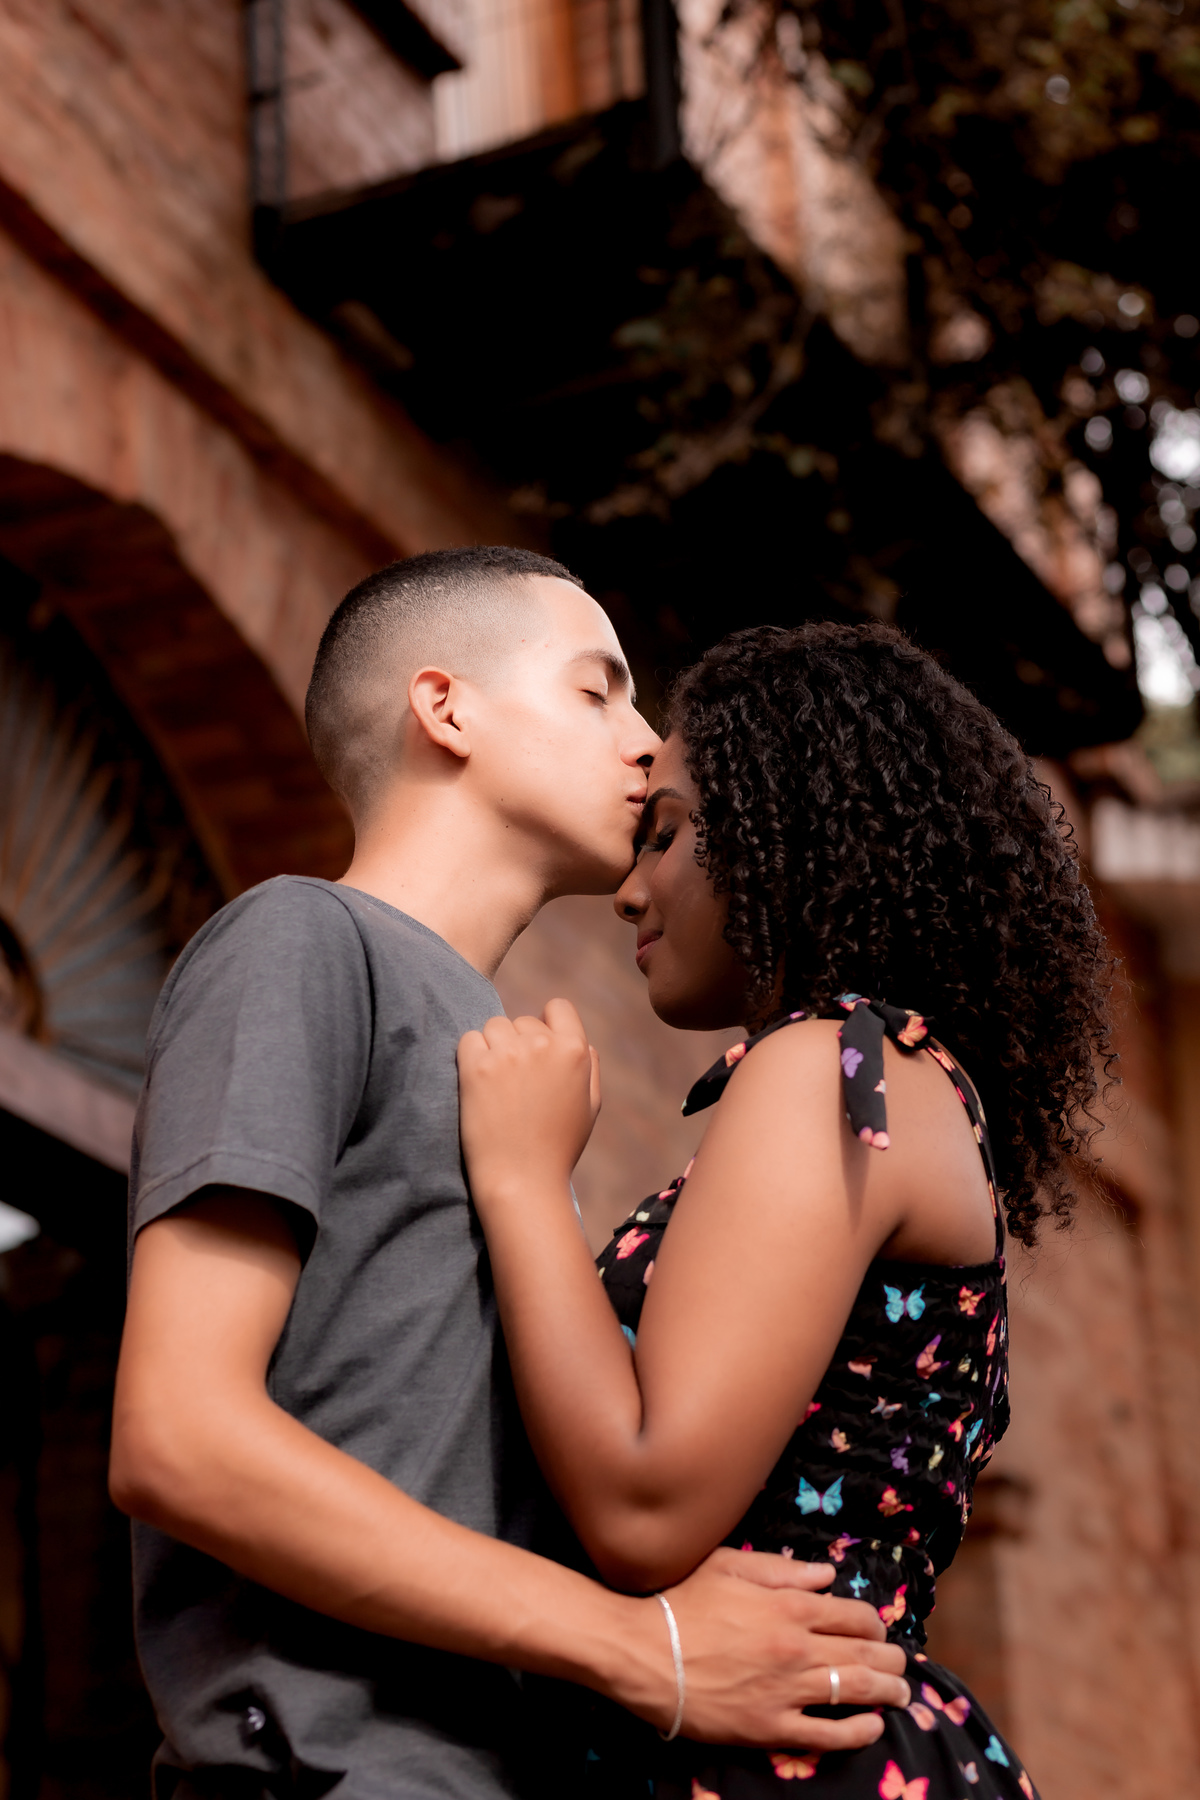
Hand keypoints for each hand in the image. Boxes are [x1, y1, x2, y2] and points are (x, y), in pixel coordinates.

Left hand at [457, 999, 600, 1204]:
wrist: (522, 1180)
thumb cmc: (557, 1148)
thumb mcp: (590, 1106)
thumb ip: (589, 1067)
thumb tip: (582, 1041)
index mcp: (575, 1050)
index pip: (558, 1007)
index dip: (546, 1024)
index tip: (536, 1049)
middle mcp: (543, 1044)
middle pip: (520, 1021)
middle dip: (516, 1043)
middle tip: (513, 1083)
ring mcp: (508, 1053)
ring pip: (493, 1027)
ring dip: (491, 1048)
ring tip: (495, 1086)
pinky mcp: (476, 1067)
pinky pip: (468, 1040)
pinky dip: (469, 1057)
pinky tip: (477, 1085)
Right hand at [642, 1547, 909, 1748]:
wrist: (642, 1653)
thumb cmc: (681, 1603)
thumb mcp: (728, 1567)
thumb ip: (782, 1570)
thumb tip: (827, 1575)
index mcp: (787, 1606)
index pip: (853, 1615)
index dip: (873, 1623)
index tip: (877, 1630)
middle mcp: (795, 1647)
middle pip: (863, 1653)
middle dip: (891, 1659)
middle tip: (900, 1664)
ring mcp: (786, 1691)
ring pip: (855, 1690)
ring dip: (888, 1692)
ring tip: (901, 1694)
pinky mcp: (770, 1728)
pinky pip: (827, 1734)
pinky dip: (859, 1731)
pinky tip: (872, 1727)